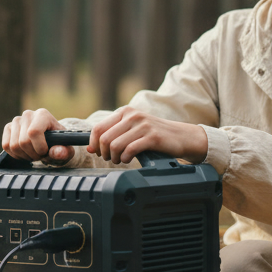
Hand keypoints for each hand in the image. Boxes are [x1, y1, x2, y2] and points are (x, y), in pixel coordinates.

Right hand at [2, 109, 73, 162]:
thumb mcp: (66, 150)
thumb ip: (64, 152)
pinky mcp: (8, 128)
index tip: (46, 152)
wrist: (50, 141)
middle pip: (23, 142)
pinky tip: (24, 153)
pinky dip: (15, 154)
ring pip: (14, 145)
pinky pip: (6, 145)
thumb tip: (56, 153)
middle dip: (33, 154)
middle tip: (40, 155)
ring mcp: (16, 121)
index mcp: (43, 115)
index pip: (34, 132)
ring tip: (34, 154)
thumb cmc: (59, 145)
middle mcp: (28, 114)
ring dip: (25, 155)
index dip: (39, 147)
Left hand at [88, 106, 208, 164]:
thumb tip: (90, 148)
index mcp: (125, 111)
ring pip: (115, 145)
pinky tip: (129, 159)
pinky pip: (130, 150)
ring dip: (115, 158)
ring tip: (121, 160)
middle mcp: (132, 116)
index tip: (99, 153)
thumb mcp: (131, 130)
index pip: (98, 128)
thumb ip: (111, 135)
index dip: (94, 144)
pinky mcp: (152, 137)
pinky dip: (125, 158)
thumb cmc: (153, 135)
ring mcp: (143, 125)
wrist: (181, 136)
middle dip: (105, 153)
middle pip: (105, 139)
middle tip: (111, 159)